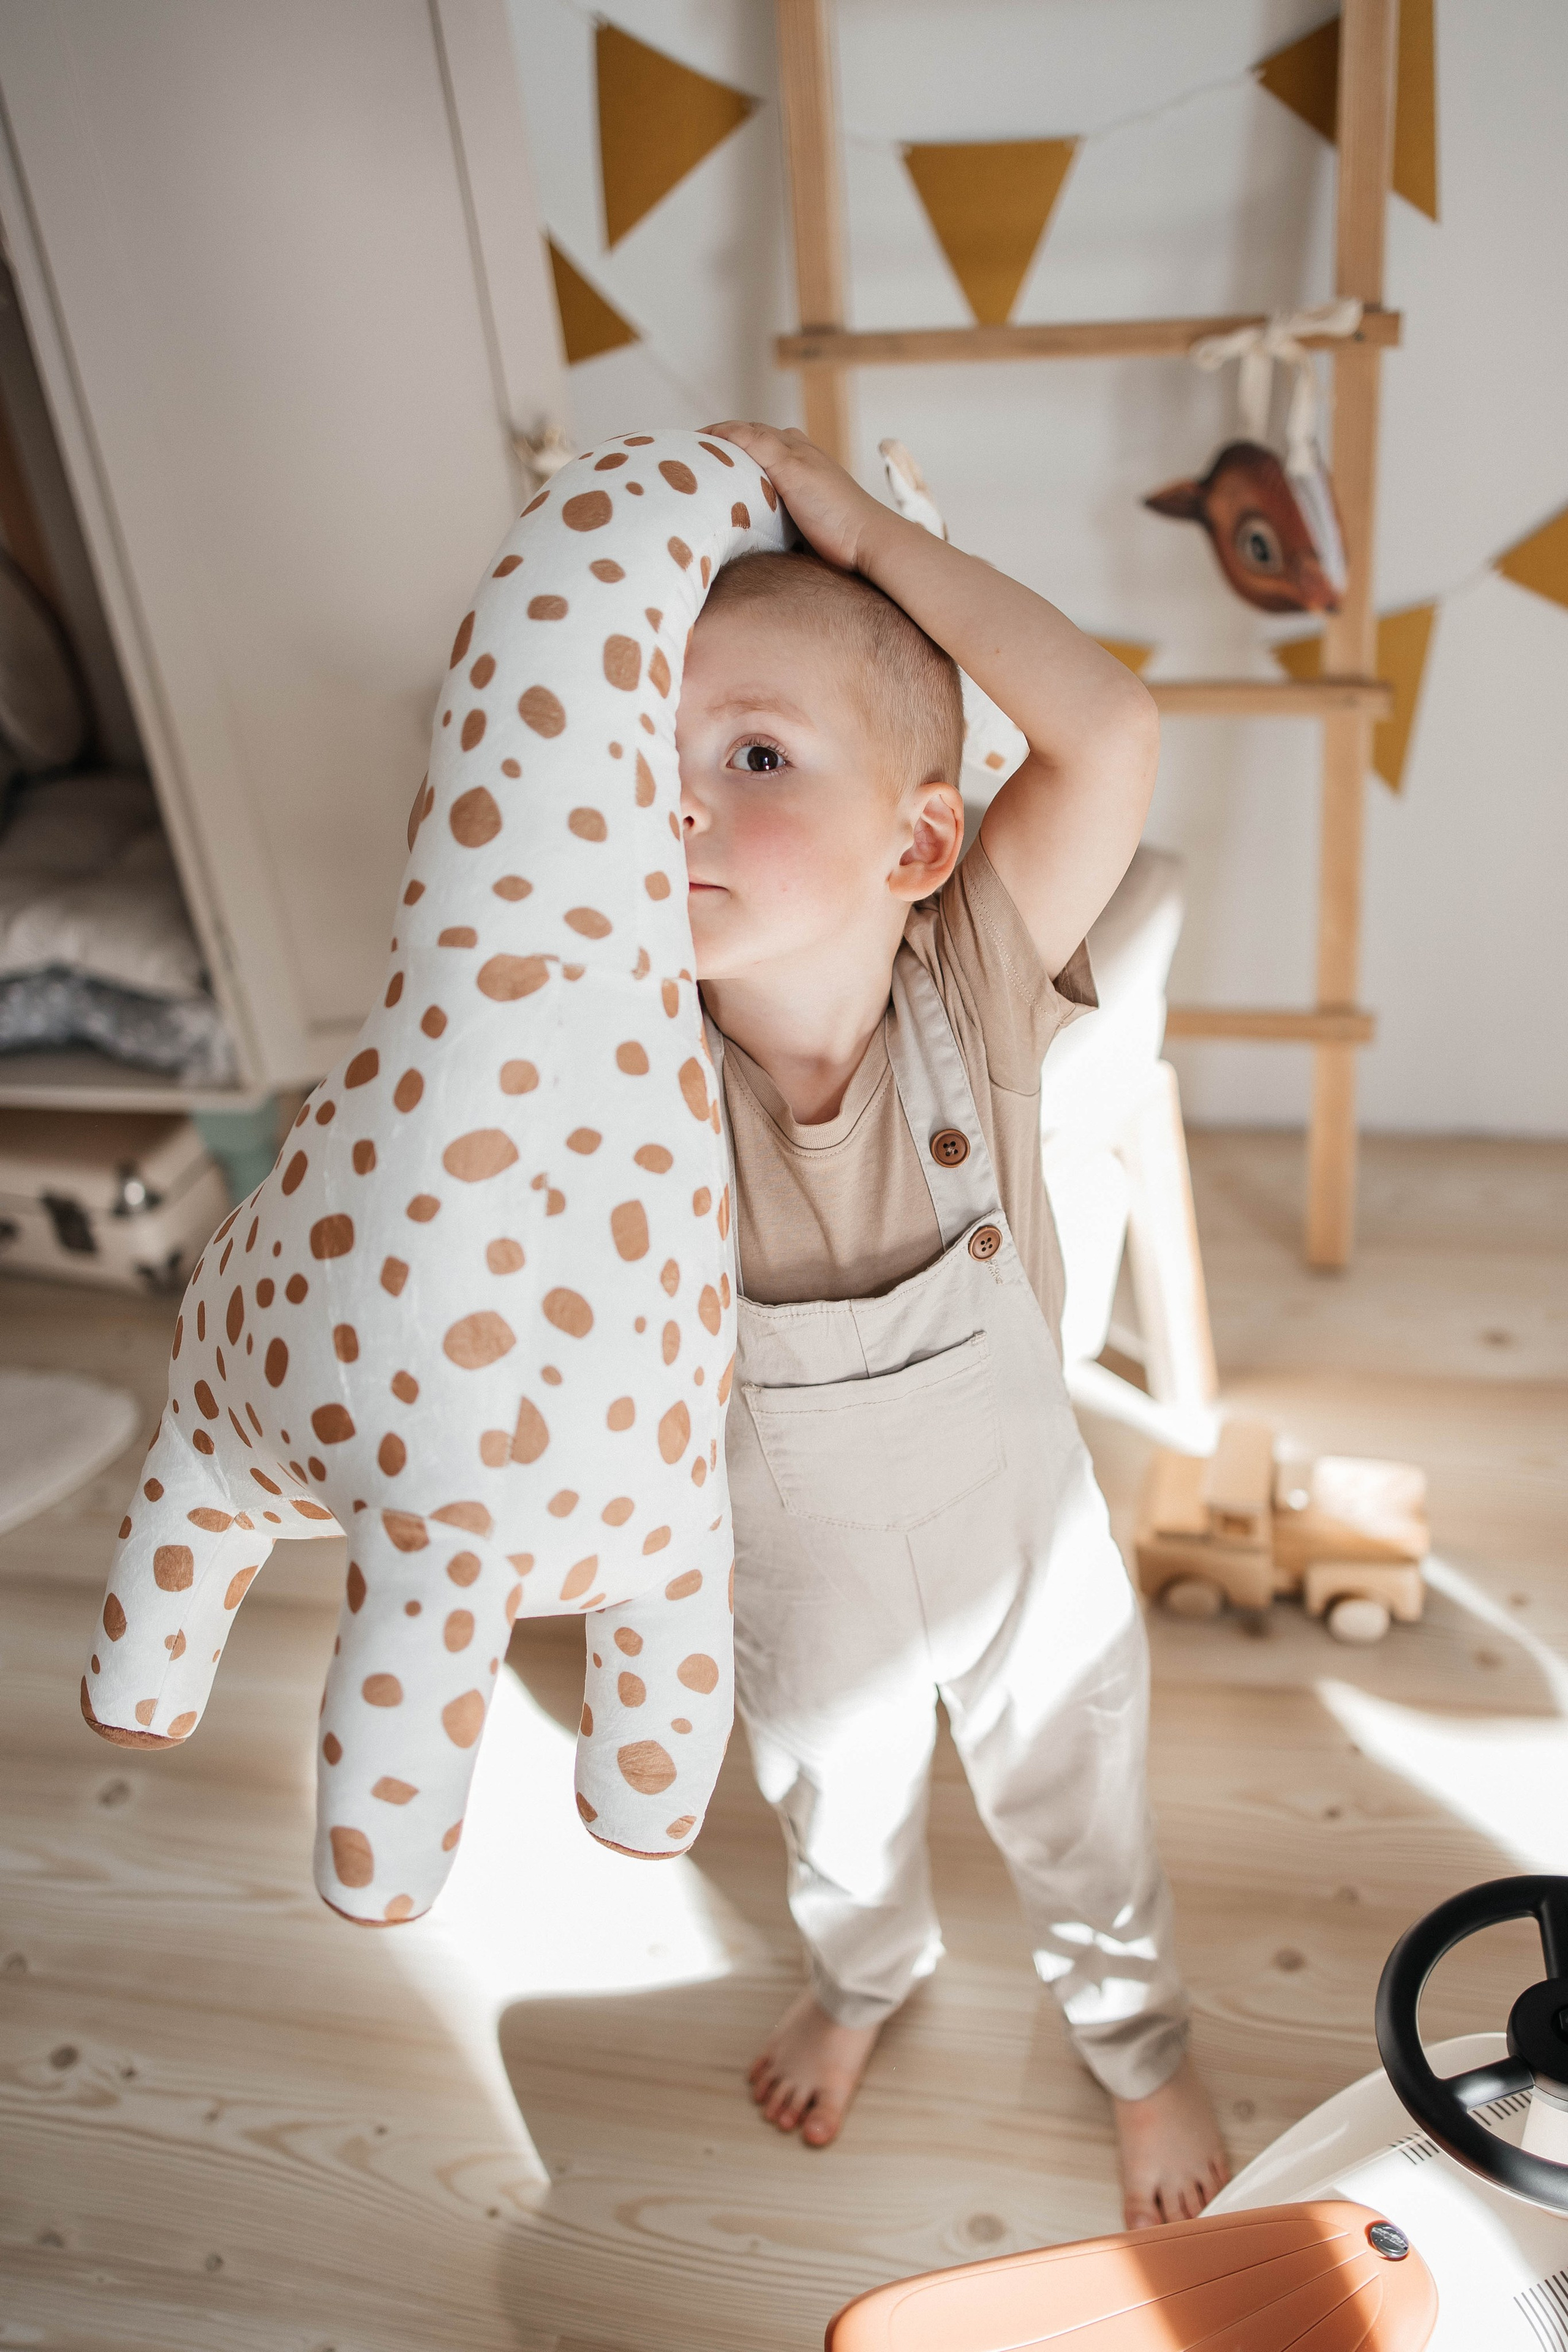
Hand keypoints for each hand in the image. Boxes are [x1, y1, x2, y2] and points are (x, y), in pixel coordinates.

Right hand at [704, 421, 893, 573]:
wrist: (867, 544)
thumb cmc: (834, 506)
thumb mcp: (792, 466)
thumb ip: (760, 444)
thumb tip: (723, 430)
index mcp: (789, 443)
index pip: (741, 430)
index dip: (712, 434)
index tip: (681, 445)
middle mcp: (792, 459)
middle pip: (746, 449)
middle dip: (717, 452)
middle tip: (686, 466)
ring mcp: (795, 486)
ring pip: (753, 473)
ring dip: (730, 475)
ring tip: (703, 486)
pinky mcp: (797, 513)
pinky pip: (763, 497)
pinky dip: (744, 496)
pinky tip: (734, 509)